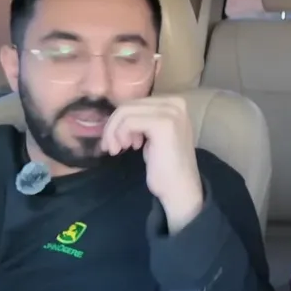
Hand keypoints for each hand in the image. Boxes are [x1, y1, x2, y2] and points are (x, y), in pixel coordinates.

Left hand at [101, 96, 203, 228]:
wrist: (180, 188)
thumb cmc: (166, 166)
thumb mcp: (153, 136)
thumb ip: (142, 120)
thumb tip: (116, 115)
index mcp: (175, 103)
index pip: (135, 102)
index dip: (120, 121)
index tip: (118, 141)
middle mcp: (175, 103)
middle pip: (128, 105)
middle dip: (113, 126)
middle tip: (111, 147)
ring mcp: (171, 112)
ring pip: (125, 112)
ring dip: (113, 132)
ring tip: (117, 149)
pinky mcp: (163, 124)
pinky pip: (128, 122)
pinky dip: (119, 135)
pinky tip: (125, 149)